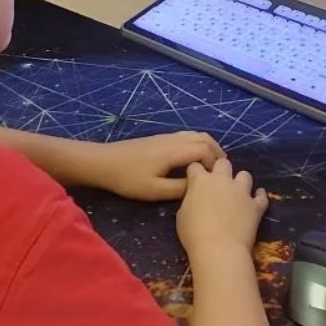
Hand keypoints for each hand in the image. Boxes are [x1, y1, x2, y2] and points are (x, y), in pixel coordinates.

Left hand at [93, 131, 224, 200]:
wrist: (104, 162)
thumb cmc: (128, 179)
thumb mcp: (154, 190)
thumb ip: (179, 189)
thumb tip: (199, 187)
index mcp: (174, 151)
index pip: (205, 151)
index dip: (215, 164)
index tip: (217, 181)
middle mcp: (173, 140)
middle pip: (204, 138)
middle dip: (217, 153)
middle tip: (221, 172)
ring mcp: (167, 137)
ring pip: (196, 135)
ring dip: (208, 147)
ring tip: (211, 167)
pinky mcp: (160, 139)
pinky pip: (187, 136)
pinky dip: (198, 145)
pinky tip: (194, 161)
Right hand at [177, 157, 267, 260]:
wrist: (218, 249)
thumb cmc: (194, 234)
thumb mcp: (182, 215)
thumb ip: (190, 200)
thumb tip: (196, 198)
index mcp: (200, 181)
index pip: (196, 166)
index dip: (195, 172)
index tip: (194, 179)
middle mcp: (222, 180)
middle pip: (223, 163)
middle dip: (220, 169)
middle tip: (217, 183)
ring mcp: (241, 191)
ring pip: (244, 175)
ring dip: (240, 181)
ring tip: (238, 191)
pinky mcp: (255, 205)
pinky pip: (261, 196)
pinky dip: (259, 196)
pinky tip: (257, 198)